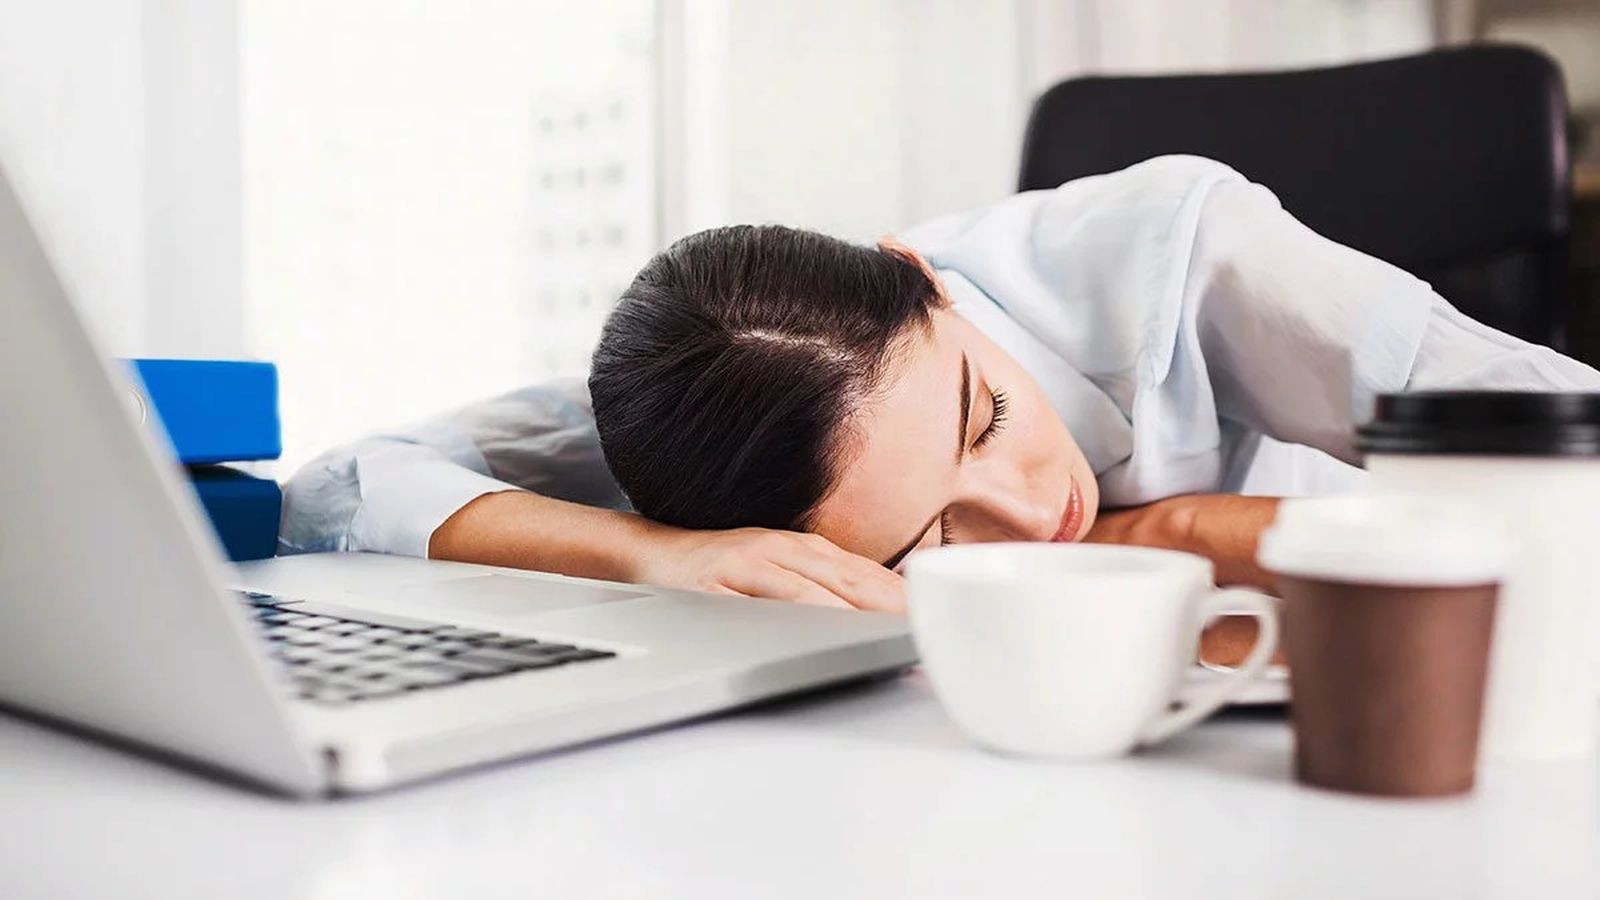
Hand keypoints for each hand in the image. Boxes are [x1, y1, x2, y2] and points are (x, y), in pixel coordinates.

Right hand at [631, 525, 906, 611]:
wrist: (649, 556)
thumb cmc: (720, 570)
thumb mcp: (779, 568)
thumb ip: (825, 588)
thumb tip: (882, 618)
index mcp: (804, 548)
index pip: (869, 576)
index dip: (906, 600)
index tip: (940, 623)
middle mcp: (782, 550)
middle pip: (851, 582)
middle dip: (893, 610)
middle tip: (929, 635)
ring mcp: (749, 565)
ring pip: (811, 593)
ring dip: (853, 617)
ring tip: (888, 637)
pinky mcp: (716, 586)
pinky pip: (761, 605)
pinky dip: (793, 619)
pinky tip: (818, 635)